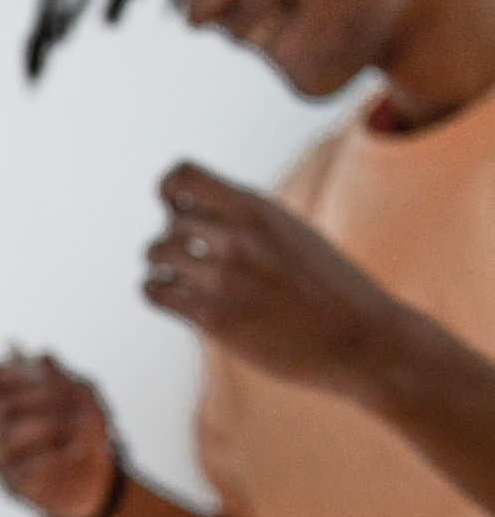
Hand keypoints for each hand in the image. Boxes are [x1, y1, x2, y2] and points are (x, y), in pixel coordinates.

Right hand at [0, 353, 116, 516]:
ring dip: (48, 427)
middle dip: (39, 400)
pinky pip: (25, 467)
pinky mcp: (12, 482)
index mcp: (2, 397)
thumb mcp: (82, 395)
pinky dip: (54, 456)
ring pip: (9, 436)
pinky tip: (77, 449)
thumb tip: (42, 358)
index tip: (13, 371)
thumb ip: (60, 378)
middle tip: (73, 398)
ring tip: (79, 428)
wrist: (100, 476)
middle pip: (0, 407)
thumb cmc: (83, 429)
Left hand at [144, 162, 404, 394]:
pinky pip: (155, 292)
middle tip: (194, 257)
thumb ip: (244, 217)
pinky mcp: (215, 318)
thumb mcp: (290, 231)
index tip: (175, 206)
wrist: (361, 340)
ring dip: (163, 266)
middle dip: (175, 238)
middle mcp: (238, 238)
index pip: (183, 176)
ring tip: (182, 277)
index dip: (169, 189)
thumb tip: (186, 207)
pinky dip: (155, 291)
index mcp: (258, 209)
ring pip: (156, 255)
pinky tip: (173, 297)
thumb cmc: (328, 287)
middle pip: (169, 221)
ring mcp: (225, 278)